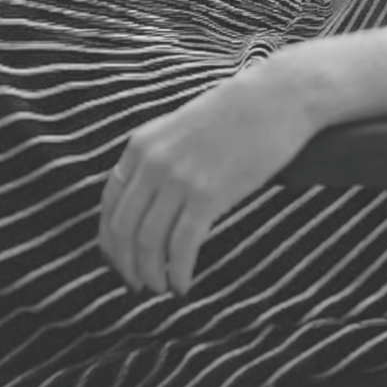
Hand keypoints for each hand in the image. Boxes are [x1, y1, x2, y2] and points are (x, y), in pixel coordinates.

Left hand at [98, 59, 314, 295]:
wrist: (277, 97)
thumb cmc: (236, 114)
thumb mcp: (181, 129)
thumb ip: (158, 160)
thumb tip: (147, 206)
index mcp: (141, 145)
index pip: (110, 205)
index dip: (110, 241)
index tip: (119, 262)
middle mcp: (152, 163)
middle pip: (124, 229)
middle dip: (126, 265)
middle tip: (137, 285)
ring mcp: (179, 179)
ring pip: (149, 243)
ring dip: (151, 274)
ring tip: (161, 289)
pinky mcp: (208, 195)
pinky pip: (182, 246)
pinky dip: (178, 273)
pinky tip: (183, 285)